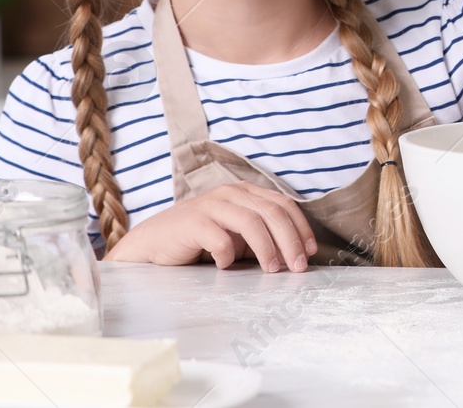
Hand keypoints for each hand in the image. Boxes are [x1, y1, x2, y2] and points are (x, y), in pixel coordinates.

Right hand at [104, 182, 317, 271]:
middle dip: (290, 241)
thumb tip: (295, 256)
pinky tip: (224, 266)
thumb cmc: (199, 241)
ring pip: (252, 223)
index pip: (283, 205)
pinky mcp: (193, 222)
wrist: (152, 244)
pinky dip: (228, 256)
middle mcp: (231, 193)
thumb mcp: (236, 235)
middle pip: (272, 213)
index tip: (310, 251)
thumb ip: (261, 237)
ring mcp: (212, 205)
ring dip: (267, 249)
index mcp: (245, 192)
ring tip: (272, 269)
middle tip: (297, 267)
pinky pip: (221, 239)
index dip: (300, 228)